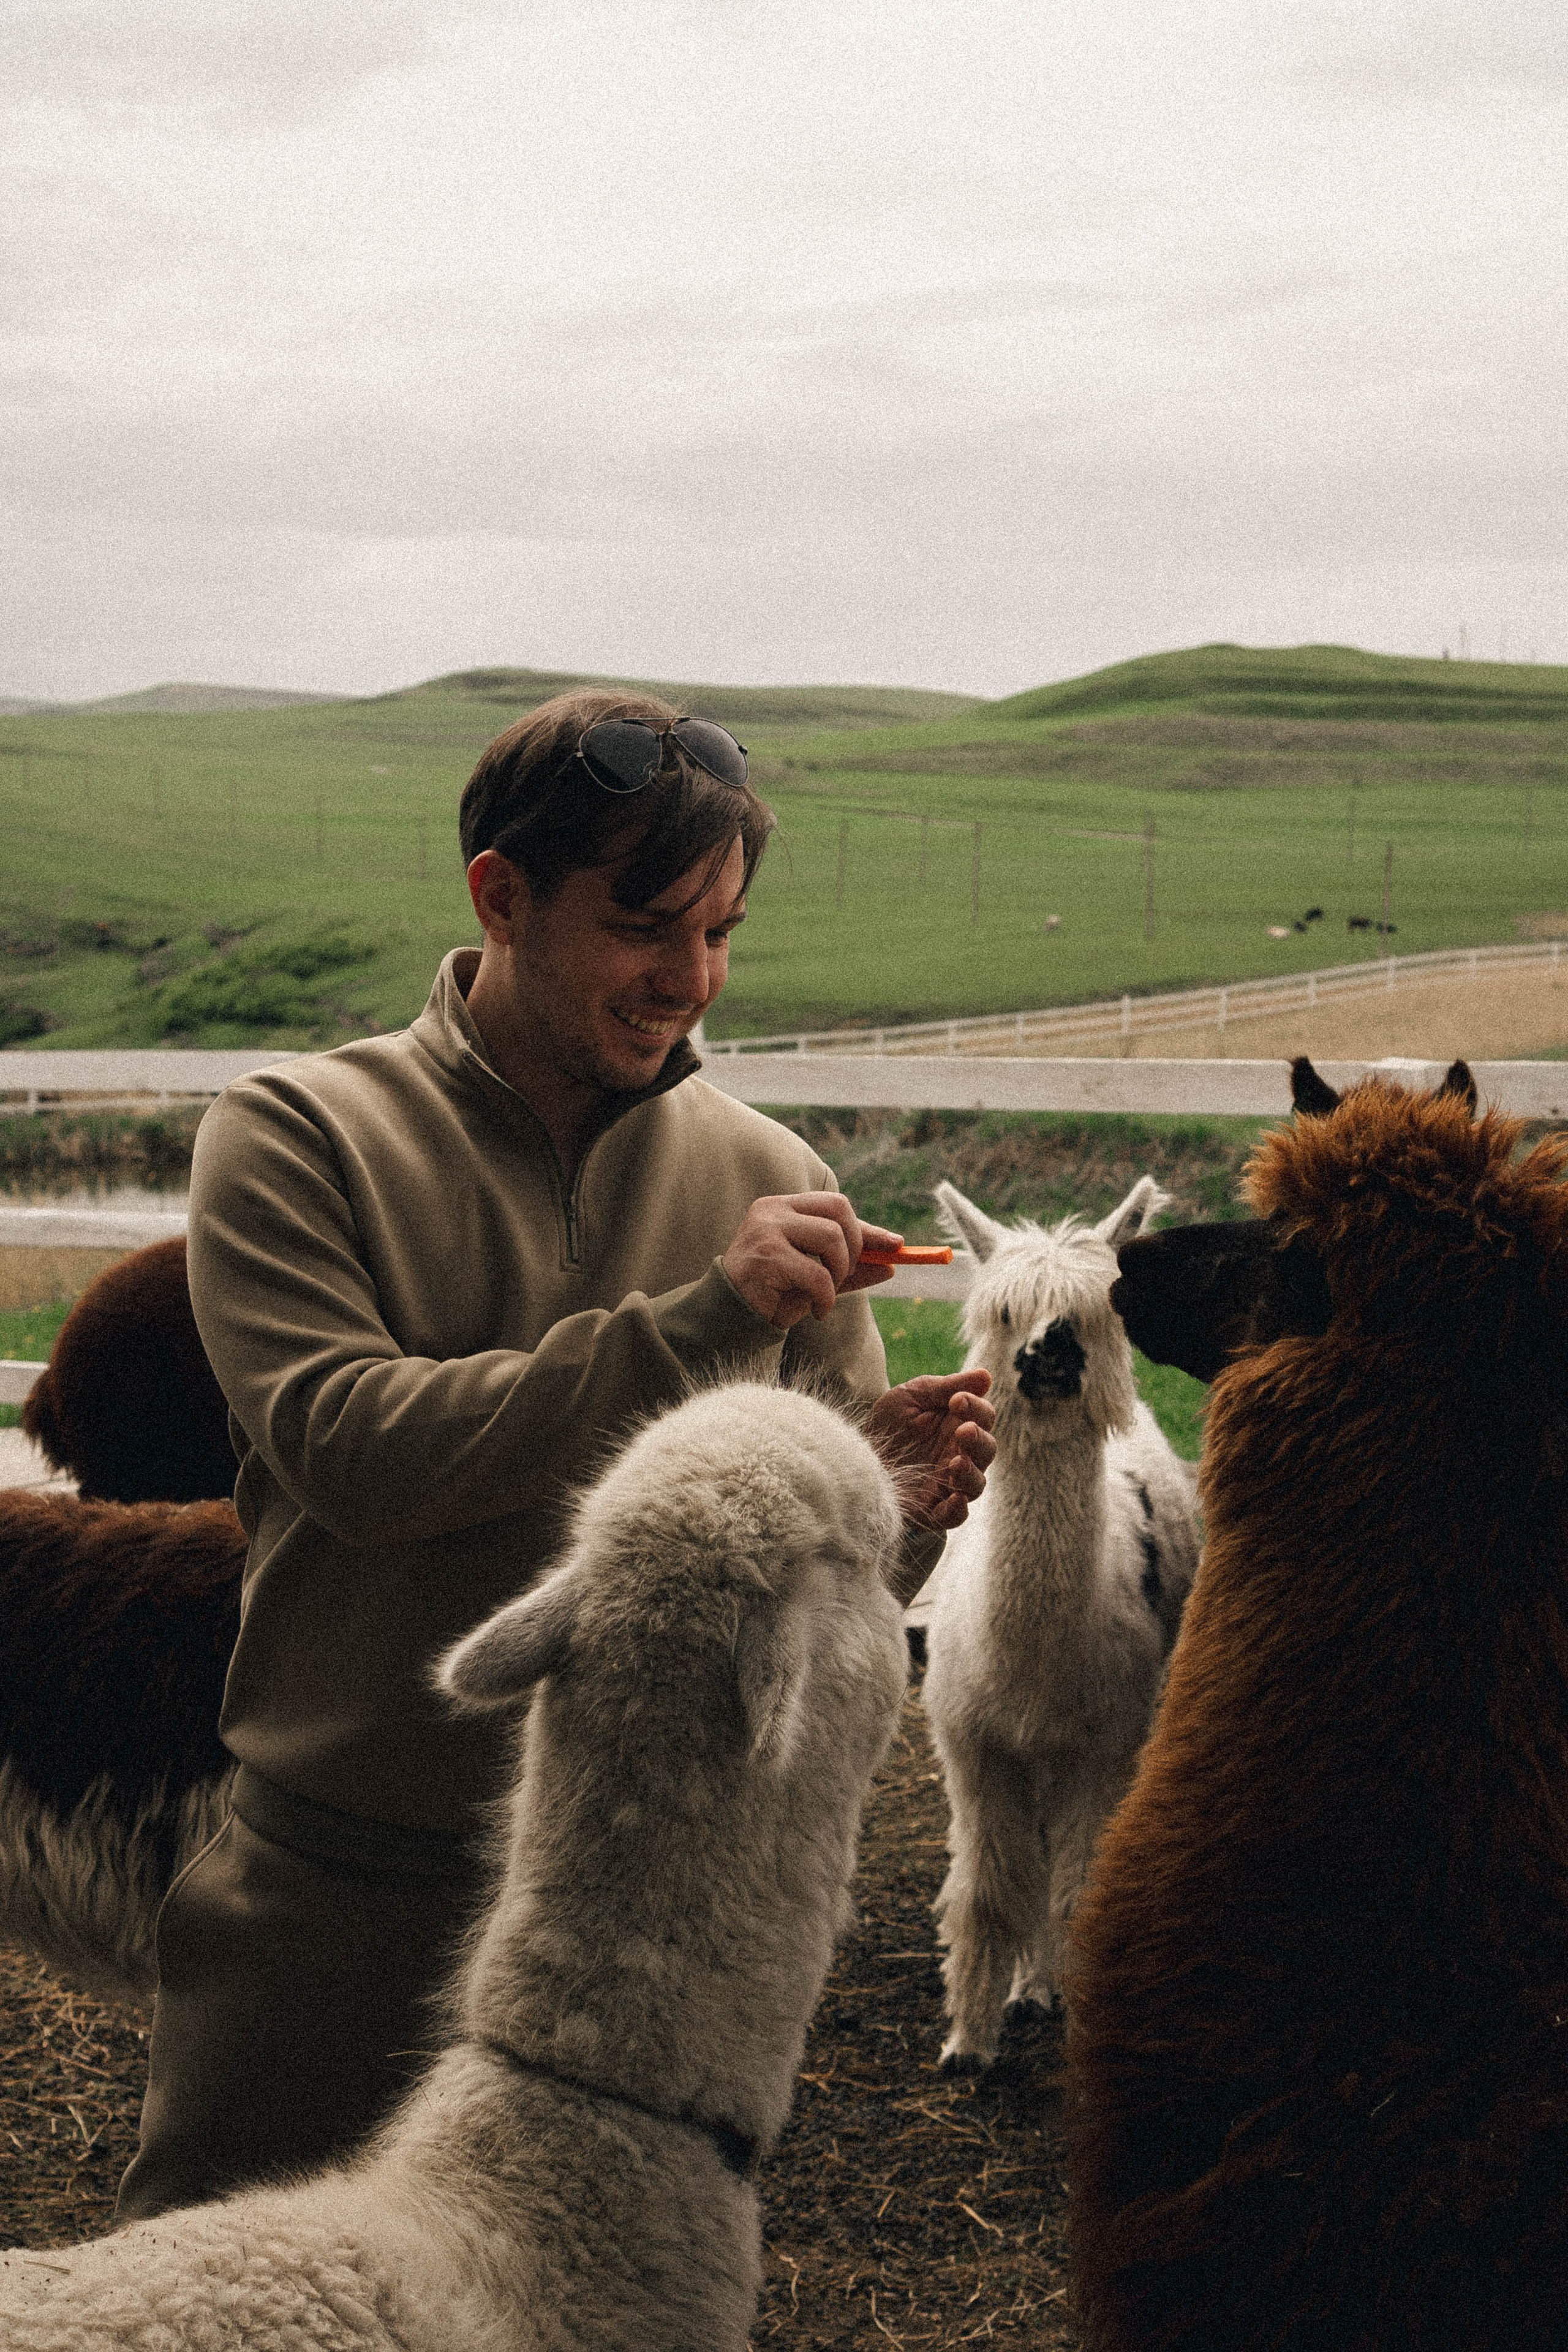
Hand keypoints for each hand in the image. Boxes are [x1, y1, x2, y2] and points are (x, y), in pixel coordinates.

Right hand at [721, 1193, 902, 1329]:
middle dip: (855, 1247)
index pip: (835, 1204)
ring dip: (840, 1274)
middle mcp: (772, 1210)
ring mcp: (767, 1229)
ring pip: (832, 1238)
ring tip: (825, 1296)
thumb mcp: (817, 1277)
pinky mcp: (766, 1257)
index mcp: (783, 1207)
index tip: (896, 1246)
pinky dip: (826, 1298)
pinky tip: (816, 1311)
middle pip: (839, 1211)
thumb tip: (892, 1264)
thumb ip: (850, 1268)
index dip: (868, 1228)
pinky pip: (818, 1275)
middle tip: (844, 1277)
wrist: (731, 1317)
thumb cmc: (773, 1293)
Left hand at [867, 1371, 995, 1541]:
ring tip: (954, 1463)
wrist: (853, 1456)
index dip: (976, 1407)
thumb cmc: (887, 1424)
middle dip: (979, 1439)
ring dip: (971, 1473)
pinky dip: (958, 1509)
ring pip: (976, 1483)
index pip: (984, 1417)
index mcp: (958, 1425)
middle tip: (963, 1431)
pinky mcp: (933, 1509)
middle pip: (987, 1450)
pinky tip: (953, 1497)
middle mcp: (959, 1454)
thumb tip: (986, 1376)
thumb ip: (946, 1387)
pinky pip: (956, 1516)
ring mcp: (948, 1483)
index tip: (956, 1400)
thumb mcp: (911, 1397)